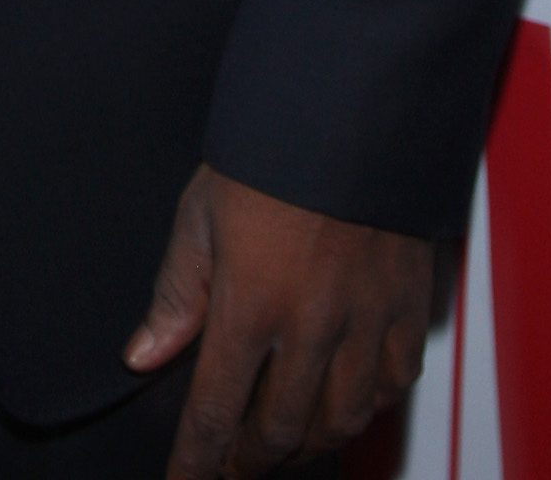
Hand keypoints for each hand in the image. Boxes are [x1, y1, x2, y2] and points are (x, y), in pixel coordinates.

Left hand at [124, 165, 430, 473]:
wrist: (351, 106)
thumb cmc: (268, 153)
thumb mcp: (201, 213)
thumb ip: (177, 293)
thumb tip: (143, 356)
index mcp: (252, 301)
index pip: (217, 408)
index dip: (198, 459)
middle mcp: (313, 323)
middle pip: (281, 429)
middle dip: (251, 459)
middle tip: (232, 465)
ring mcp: (366, 319)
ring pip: (339, 420)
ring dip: (306, 443)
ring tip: (281, 442)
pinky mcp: (407, 306)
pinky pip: (390, 386)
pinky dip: (364, 408)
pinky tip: (342, 402)